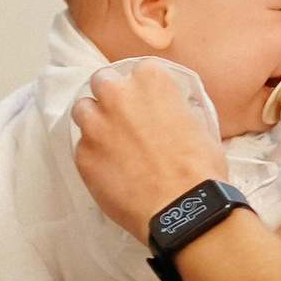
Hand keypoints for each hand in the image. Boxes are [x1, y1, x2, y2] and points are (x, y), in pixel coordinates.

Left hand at [72, 60, 219, 235]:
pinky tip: (110, 170)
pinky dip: (93, 154)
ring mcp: (96, 125)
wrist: (182, 209)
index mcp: (150, 80)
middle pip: (102, 81)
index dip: (141, 88)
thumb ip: (174, 111)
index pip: (138, 70)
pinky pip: (82, 147)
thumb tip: (170, 118)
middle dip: (111, 96)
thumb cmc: (199, 170)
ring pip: (82, 110)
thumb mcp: (198, 125)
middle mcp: (117, 95)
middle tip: (123, 116)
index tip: (145, 102)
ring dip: (94, 120)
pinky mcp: (83, 155)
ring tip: (110, 141)